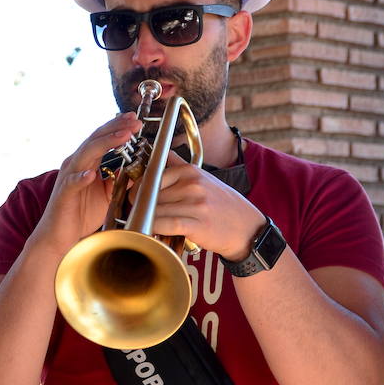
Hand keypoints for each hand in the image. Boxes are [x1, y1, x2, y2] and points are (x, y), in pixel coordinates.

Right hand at [34, 112, 140, 253]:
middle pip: (95, 140)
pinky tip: (91, 174)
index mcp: (85, 163)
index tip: (135, 119)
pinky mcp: (63, 194)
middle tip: (134, 120)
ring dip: (105, 144)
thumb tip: (140, 169)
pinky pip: (72, 183)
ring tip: (123, 136)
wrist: (60, 236)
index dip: (117, 127)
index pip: (101, 139)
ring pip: (86, 154)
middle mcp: (75, 165)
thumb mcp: (108, 194)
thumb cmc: (81, 214)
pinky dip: (81, 177)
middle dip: (115, 128)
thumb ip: (119, 179)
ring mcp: (68, 178)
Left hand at [145, 150, 264, 256]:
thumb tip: (163, 152)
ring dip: (147, 220)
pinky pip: (164, 224)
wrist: (247, 228)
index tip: (136, 200)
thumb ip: (180, 165)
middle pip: (150, 195)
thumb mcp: (204, 178)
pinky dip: (154, 229)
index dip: (138, 190)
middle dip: (141, 207)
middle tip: (140, 216)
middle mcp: (191, 184)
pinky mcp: (196, 224)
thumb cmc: (223, 205)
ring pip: (154, 211)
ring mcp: (194, 204)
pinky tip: (155, 232)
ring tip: (149, 225)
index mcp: (190, 171)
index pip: (150, 177)